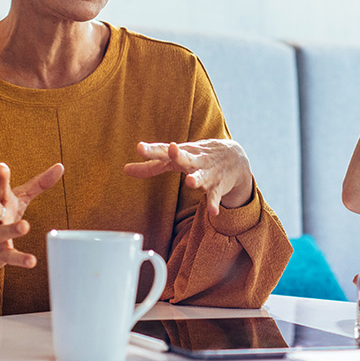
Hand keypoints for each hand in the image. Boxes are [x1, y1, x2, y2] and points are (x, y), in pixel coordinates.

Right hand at [0, 162, 63, 272]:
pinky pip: (10, 256)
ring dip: (12, 229)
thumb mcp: (19, 197)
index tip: (2, 167)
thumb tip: (60, 166)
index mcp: (0, 201)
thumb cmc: (2, 214)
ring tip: (24, 226)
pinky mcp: (0, 253)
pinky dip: (20, 259)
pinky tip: (32, 261)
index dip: (0, 177)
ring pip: (2, 232)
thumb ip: (39, 183)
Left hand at [124, 139, 253, 216]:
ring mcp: (207, 173)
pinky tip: (213, 212)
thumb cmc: (196, 157)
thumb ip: (151, 166)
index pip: (164, 151)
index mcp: (181, 154)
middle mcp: (194, 161)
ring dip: (196, 179)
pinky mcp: (218, 186)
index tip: (140, 147)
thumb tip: (125, 169)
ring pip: (201, 176)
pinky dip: (214, 203)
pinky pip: (215, 196)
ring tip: (190, 182)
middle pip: (185, 158)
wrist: (234, 157)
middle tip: (172, 150)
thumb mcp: (175, 159)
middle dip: (178, 154)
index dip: (152, 150)